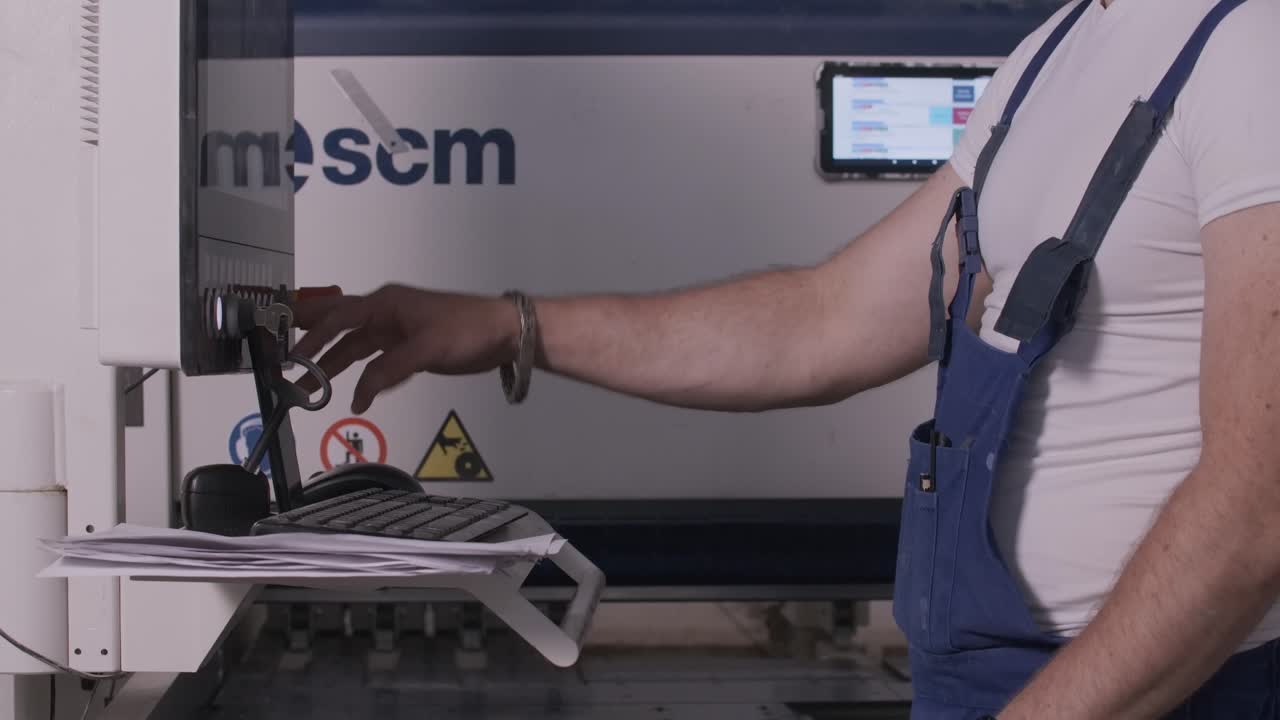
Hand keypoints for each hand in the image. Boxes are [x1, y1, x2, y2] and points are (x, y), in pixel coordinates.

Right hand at [291, 284, 520, 412]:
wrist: (504, 334)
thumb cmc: (467, 330)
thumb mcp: (427, 348)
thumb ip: (390, 369)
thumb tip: (359, 394)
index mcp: (385, 303)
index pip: (339, 317)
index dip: (313, 336)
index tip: (291, 355)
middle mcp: (385, 313)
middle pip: (339, 326)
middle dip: (311, 341)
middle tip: (281, 357)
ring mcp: (396, 331)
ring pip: (355, 347)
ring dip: (332, 363)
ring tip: (307, 385)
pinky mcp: (408, 348)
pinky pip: (375, 360)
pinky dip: (361, 374)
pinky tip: (351, 391)